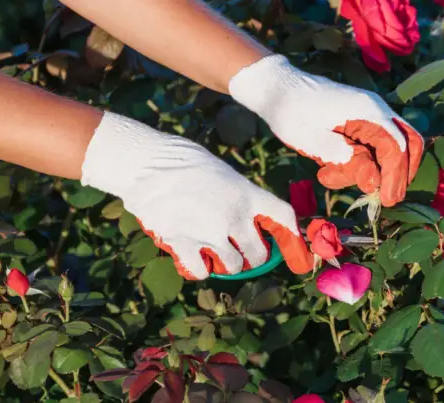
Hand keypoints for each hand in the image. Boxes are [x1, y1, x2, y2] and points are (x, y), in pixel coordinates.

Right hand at [81, 112, 311, 279]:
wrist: (147, 161)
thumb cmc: (184, 162)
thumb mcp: (224, 174)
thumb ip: (239, 199)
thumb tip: (249, 224)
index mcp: (248, 194)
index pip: (284, 217)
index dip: (293, 237)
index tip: (296, 251)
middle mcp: (234, 216)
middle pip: (259, 254)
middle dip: (253, 257)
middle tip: (241, 251)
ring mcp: (210, 232)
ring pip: (233, 267)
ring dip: (227, 263)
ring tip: (215, 252)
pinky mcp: (183, 243)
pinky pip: (201, 271)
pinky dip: (200, 268)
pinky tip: (194, 256)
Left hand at [229, 55, 423, 206]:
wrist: (277, 87)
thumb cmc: (291, 113)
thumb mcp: (315, 141)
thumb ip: (348, 161)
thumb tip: (375, 182)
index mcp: (368, 111)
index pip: (396, 148)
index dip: (395, 177)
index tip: (386, 201)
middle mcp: (377, 109)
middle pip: (409, 143)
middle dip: (400, 173)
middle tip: (384, 198)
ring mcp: (371, 113)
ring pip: (393, 146)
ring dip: (374, 170)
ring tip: (332, 176)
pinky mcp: (361, 120)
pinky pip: (375, 145)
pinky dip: (360, 163)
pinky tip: (329, 169)